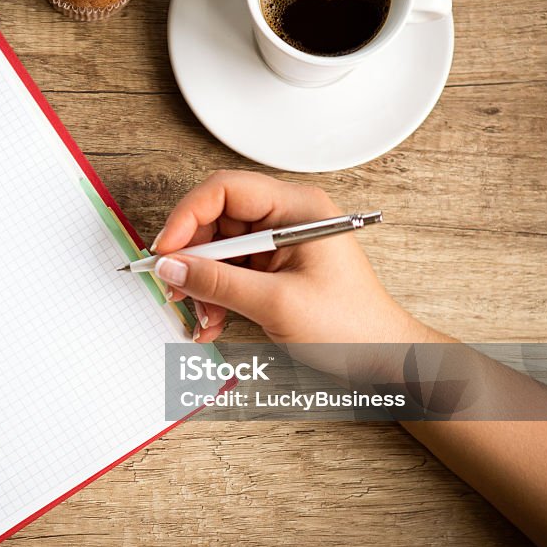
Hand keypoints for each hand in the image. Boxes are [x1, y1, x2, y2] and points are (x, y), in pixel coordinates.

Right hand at [152, 171, 431, 343]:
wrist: (380, 357)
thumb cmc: (351, 325)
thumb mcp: (277, 303)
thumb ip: (219, 282)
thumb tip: (171, 266)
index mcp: (297, 208)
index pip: (225, 189)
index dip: (188, 215)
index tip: (166, 250)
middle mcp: (285, 218)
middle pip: (216, 220)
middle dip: (191, 257)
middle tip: (174, 286)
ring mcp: (277, 244)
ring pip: (217, 250)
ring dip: (201, 283)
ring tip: (202, 315)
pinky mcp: (271, 268)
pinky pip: (228, 272)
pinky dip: (214, 296)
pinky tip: (212, 321)